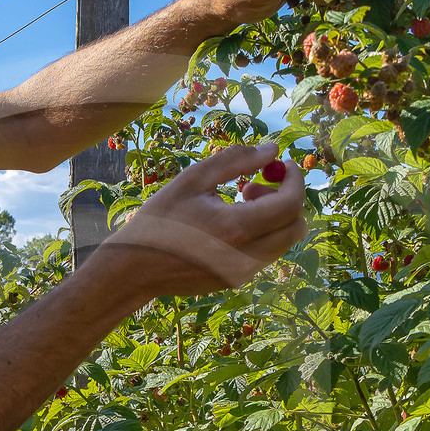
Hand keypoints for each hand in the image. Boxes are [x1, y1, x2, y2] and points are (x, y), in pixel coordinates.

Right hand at [92, 139, 306, 296]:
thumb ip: (236, 160)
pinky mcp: (236, 281)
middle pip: (296, 227)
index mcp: (237, 228)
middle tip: (254, 185)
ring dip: (272, 217)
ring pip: (283, 242)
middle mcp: (247, 256)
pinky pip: (265, 253)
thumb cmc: (160, 218)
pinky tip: (227, 224)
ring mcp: (243, 273)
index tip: (282, 164)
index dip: (294, 179)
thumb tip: (272, 150)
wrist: (133, 268)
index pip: (291, 204)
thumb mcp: (193, 179)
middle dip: (286, 200)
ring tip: (236, 203)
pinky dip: (260, 233)